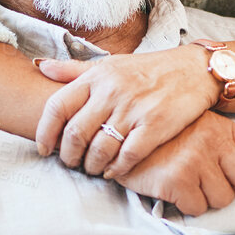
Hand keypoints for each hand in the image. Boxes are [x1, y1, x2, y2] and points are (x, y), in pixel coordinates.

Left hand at [34, 47, 221, 178]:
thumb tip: (40, 67)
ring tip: (93, 169)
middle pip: (75, 133)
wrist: (194, 70)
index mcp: (97, 77)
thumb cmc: (149, 69)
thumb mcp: (110, 64)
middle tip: (71, 164)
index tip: (44, 148)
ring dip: (92, 166)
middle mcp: (112, 92)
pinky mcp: (156, 125)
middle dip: (68, 156)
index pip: (57, 107)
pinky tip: (114, 171)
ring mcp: (134, 109)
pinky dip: (117, 169)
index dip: (44, 133)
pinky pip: (128, 155)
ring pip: (100, 149)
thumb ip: (75, 70)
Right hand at [117, 111, 234, 216]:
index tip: (231, 172)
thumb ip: (217, 137)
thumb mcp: (192, 123)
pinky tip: (172, 192)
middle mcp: (212, 140)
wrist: (115, 136)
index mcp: (220, 126)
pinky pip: (197, 208)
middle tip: (209, 185)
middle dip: (231, 187)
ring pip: (223, 199)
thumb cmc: (156, 136)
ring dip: (205, 199)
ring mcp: (196, 159)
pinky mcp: (177, 179)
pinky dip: (185, 206)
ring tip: (187, 186)